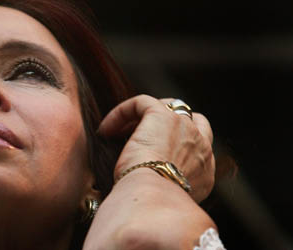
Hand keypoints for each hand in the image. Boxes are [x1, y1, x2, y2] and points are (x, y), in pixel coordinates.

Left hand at [98, 94, 214, 201]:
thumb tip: (137, 193)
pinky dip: (122, 112)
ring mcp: (185, 128)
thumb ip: (162, 190)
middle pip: (192, 120)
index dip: (178, 144)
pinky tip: (105, 129)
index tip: (152, 154)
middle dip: (169, 121)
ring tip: (118, 131)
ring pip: (169, 106)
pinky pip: (142, 102)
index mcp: (205, 173)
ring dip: (145, 116)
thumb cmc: (151, 208)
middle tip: (138, 134)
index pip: (199, 148)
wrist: (151, 201)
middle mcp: (201, 147)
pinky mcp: (162, 116)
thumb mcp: (163, 202)